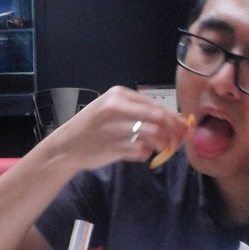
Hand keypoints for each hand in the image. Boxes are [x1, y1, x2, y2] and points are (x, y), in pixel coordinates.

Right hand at [45, 85, 190, 171]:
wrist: (65, 146)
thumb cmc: (92, 128)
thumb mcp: (113, 111)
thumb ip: (143, 112)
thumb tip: (180, 118)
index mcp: (118, 95)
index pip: (156, 105)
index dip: (175, 118)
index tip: (183, 128)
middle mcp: (116, 108)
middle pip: (159, 118)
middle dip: (175, 131)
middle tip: (179, 141)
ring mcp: (114, 128)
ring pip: (154, 135)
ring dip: (164, 144)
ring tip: (163, 149)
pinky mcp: (113, 147)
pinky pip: (142, 151)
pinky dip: (146, 154)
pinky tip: (141, 154)